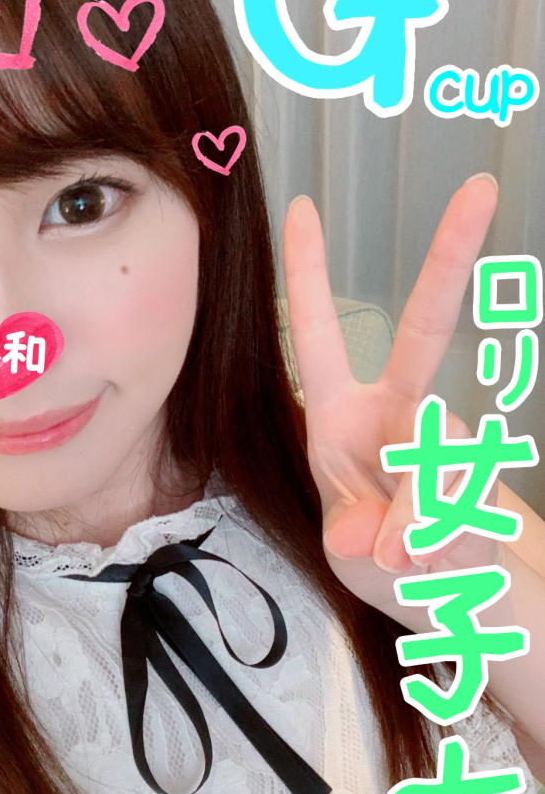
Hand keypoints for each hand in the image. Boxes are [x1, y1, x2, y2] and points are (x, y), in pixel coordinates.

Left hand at [281, 173, 498, 622]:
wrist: (463, 602)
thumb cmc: (389, 564)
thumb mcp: (354, 551)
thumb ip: (365, 536)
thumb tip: (392, 539)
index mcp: (341, 419)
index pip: (319, 336)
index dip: (309, 274)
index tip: (303, 206)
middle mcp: (399, 414)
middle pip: (425, 331)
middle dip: (450, 261)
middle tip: (481, 191)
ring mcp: (452, 437)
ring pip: (444, 452)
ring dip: (422, 521)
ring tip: (410, 562)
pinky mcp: (491, 475)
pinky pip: (465, 505)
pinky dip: (445, 546)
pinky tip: (441, 564)